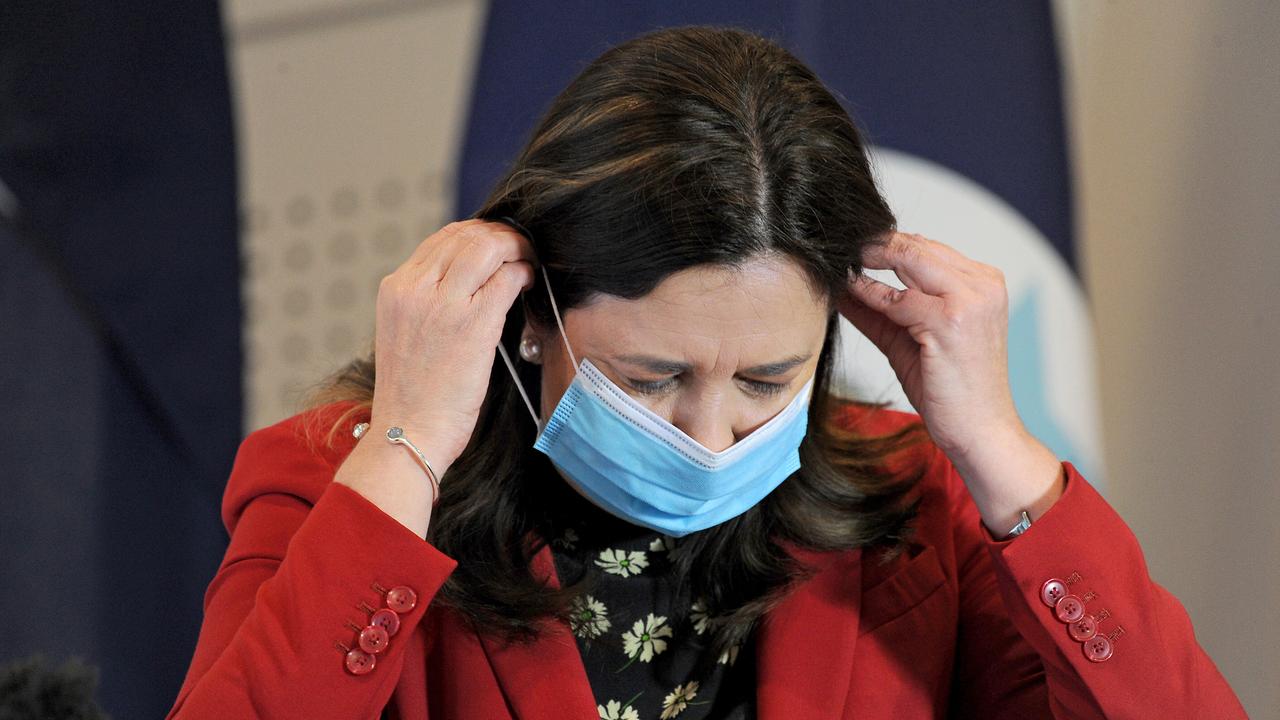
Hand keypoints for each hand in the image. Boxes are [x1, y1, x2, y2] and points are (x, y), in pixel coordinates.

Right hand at [369, 218, 536, 473]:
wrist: (407, 433)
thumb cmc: (411, 395)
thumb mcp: (404, 334)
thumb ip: (425, 303)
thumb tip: (465, 282)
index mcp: (395, 289)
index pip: (440, 240)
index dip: (474, 235)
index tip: (494, 244)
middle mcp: (415, 288)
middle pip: (465, 236)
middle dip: (499, 235)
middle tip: (519, 247)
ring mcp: (444, 303)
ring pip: (487, 248)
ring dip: (515, 247)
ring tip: (527, 259)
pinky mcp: (474, 323)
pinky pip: (506, 278)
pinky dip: (523, 272)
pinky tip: (529, 281)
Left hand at [836, 231, 1018, 462]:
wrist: (980, 431)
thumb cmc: (952, 390)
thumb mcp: (911, 338)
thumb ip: (879, 310)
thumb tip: (842, 287)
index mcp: (983, 283)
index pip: (927, 247)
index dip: (885, 244)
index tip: (851, 247)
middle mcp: (982, 285)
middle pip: (917, 246)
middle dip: (873, 244)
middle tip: (838, 246)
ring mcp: (970, 301)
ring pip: (908, 260)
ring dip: (867, 258)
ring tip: (838, 261)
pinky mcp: (951, 322)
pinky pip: (896, 298)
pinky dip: (867, 292)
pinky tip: (847, 289)